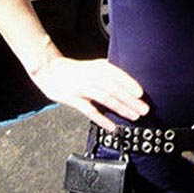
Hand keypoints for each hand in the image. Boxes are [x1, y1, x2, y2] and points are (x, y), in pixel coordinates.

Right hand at [31, 56, 149, 130]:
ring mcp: (83, 88)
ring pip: (106, 99)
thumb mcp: (94, 66)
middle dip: (131, 100)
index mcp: (99, 67)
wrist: (49, 70)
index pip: (118, 75)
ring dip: (121, 108)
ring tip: (134, 116)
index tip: (141, 94)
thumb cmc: (76, 70)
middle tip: (145, 109)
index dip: (130, 84)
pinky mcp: (73, 99)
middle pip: (115, 89)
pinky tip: (112, 126)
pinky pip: (90, 110)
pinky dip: (101, 118)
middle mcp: (92, 76)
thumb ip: (109, 73)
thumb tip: (128, 82)